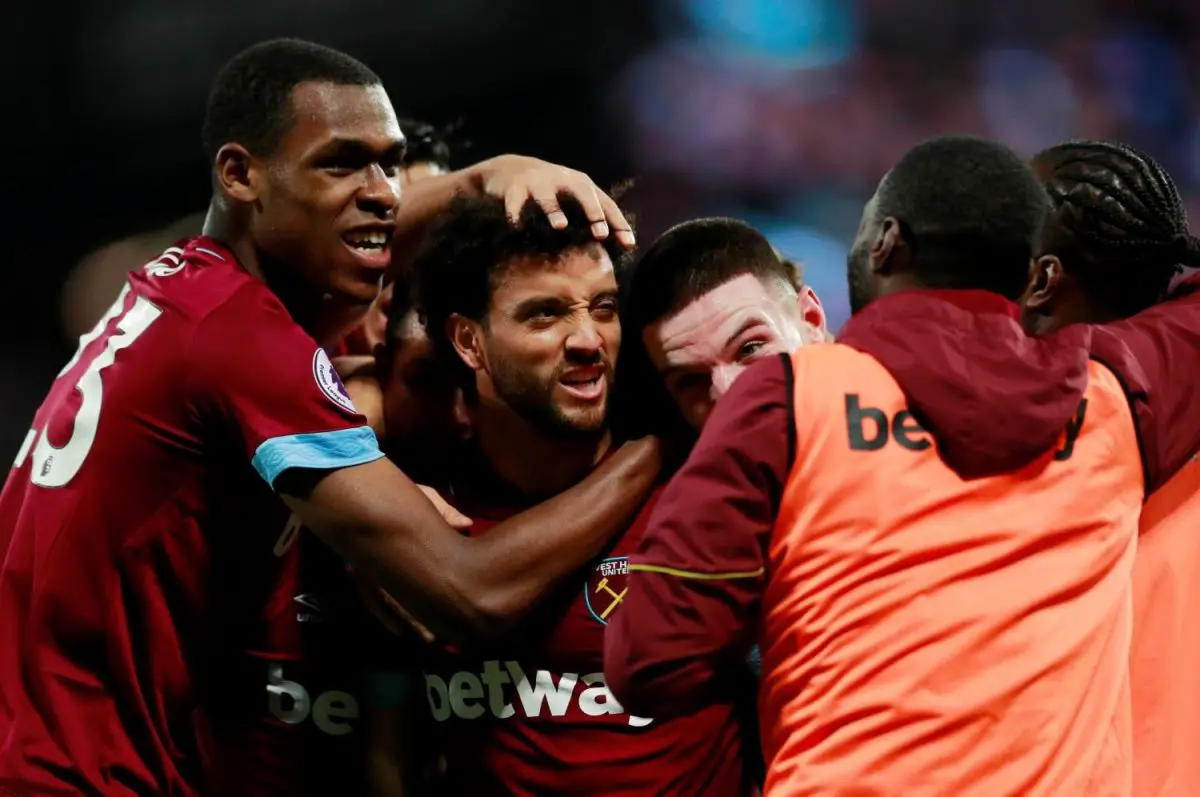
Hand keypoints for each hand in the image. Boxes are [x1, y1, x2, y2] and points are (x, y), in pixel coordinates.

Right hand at [348, 485, 468, 641]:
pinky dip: (385, 617)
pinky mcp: (359, 572)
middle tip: (438, 637)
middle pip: (397, 594)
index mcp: (392, 537)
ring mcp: (363, 566)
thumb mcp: (420, 495)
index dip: (430, 590)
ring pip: (386, 602)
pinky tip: (398, 631)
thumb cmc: (394, 494)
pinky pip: (371, 599)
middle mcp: (373, 557)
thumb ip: (442, 511)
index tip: (450, 608)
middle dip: (418, 617)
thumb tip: (466, 524)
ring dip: (406, 622)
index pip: (412, 568)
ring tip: (428, 639)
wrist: (358, 490)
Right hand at [471, 155, 635, 247]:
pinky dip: (515, 213)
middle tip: (601, 232)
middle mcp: (562, 179)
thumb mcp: (573, 197)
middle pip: (582, 192)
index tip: (628, 243)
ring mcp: (537, 181)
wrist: (508, 169)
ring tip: (560, 226)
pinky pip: (515, 201)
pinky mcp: (514, 186)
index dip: (618, 222)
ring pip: (547, 196)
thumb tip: (622, 244)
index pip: (605, 203)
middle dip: (592, 211)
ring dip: (554, 209)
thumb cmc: (549, 189)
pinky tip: (516, 226)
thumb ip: (594, 215)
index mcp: (581, 184)